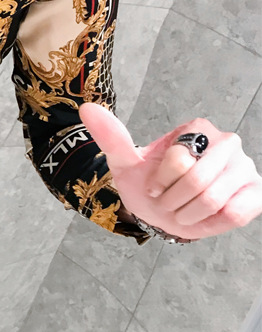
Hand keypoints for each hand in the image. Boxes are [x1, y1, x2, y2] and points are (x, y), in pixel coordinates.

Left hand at [78, 103, 261, 240]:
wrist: (163, 212)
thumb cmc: (148, 183)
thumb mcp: (125, 162)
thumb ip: (111, 136)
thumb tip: (87, 109)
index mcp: (197, 128)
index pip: (178, 161)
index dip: (159, 182)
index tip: (154, 186)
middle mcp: (227, 143)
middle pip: (197, 181)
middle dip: (172, 200)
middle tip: (167, 202)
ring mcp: (245, 168)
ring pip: (213, 199)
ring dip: (188, 213)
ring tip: (183, 209)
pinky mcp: (256, 194)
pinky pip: (235, 213)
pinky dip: (212, 221)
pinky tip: (205, 215)